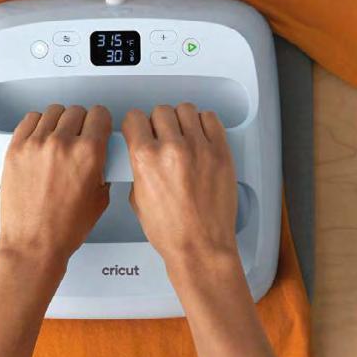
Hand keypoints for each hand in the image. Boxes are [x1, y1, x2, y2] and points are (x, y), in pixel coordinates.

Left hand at [0, 104, 111, 267]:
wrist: (33, 244)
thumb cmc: (64, 229)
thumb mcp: (100, 199)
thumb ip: (103, 170)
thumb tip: (101, 156)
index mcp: (88, 153)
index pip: (99, 114)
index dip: (101, 122)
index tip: (98, 127)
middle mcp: (62, 143)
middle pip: (77, 111)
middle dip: (81, 123)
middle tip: (79, 137)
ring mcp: (36, 144)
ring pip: (53, 112)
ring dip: (60, 121)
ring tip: (59, 138)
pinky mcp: (16, 149)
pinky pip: (29, 120)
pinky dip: (38, 125)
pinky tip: (41, 138)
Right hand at [122, 104, 237, 269]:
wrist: (200, 246)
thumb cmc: (172, 231)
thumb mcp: (137, 199)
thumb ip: (139, 168)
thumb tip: (143, 153)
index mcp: (146, 159)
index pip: (135, 118)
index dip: (136, 124)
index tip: (140, 129)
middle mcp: (172, 149)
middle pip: (160, 111)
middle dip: (158, 123)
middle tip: (162, 136)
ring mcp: (199, 149)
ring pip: (186, 110)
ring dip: (181, 121)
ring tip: (183, 135)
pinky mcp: (221, 152)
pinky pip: (210, 119)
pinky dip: (203, 123)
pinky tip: (200, 136)